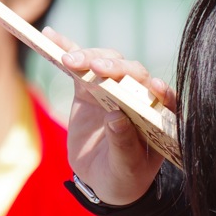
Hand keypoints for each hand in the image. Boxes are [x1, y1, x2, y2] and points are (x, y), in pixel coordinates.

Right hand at [44, 27, 175, 205]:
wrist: (103, 178)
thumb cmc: (124, 175)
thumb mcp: (126, 167)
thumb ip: (124, 144)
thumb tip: (117, 117)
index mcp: (160, 117)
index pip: (166, 99)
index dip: (162, 91)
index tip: (154, 86)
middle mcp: (141, 97)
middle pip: (134, 74)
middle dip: (118, 69)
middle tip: (98, 68)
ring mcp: (116, 89)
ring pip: (108, 64)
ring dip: (90, 58)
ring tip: (70, 60)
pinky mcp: (92, 88)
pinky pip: (80, 65)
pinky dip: (66, 49)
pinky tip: (49, 37)